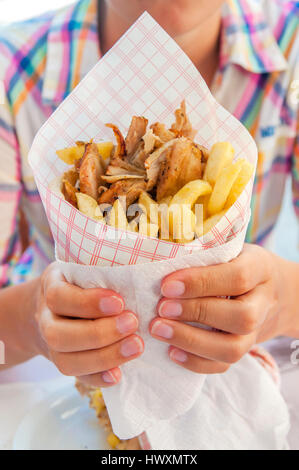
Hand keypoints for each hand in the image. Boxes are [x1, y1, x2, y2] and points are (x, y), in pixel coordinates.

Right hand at [35, 263, 143, 386]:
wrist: (52, 306)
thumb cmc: (79, 280)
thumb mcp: (83, 265)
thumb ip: (104, 269)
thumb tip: (142, 273)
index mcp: (51, 288)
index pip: (60, 297)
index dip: (88, 302)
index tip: (119, 302)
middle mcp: (46, 319)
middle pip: (59, 335)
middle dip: (99, 333)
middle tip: (132, 323)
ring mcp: (52, 346)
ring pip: (66, 361)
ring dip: (104, 357)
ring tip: (136, 346)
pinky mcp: (63, 363)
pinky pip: (76, 378)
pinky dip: (97, 378)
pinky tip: (118, 374)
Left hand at [150, 244, 298, 373]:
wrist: (273, 290)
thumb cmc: (238, 263)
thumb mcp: (230, 248)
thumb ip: (204, 254)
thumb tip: (160, 261)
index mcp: (260, 268)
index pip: (238, 277)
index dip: (202, 282)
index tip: (167, 285)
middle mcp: (263, 302)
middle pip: (241, 317)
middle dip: (196, 313)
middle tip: (161, 308)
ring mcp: (256, 331)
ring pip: (234, 348)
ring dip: (192, 342)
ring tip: (159, 330)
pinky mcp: (245, 349)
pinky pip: (224, 366)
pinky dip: (196, 362)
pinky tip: (171, 351)